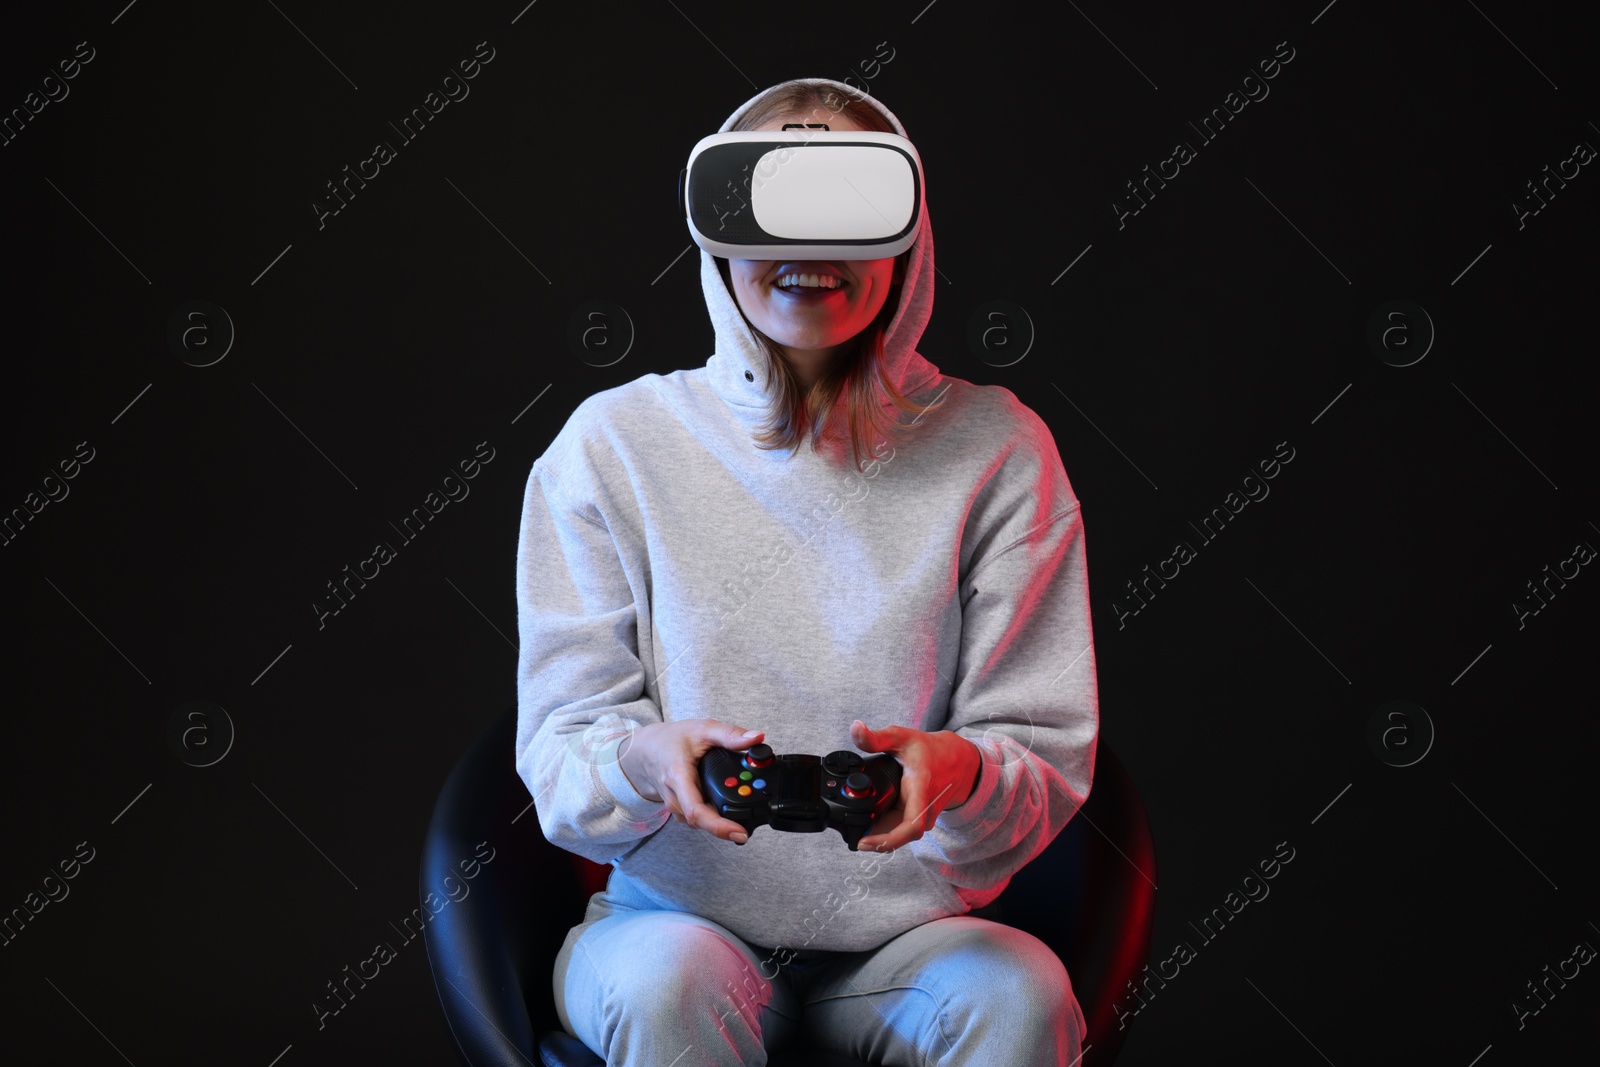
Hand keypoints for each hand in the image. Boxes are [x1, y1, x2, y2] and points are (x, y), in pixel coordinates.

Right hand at [618, 718, 764, 842]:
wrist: (646, 750)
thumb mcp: (703, 729)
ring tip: (740, 811)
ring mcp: (675, 806)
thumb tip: (757, 738)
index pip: (696, 810)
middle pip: (701, 821)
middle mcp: (674, 797)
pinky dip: (713, 816)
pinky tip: (725, 808)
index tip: (739, 833)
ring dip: (720, 820)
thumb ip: (730, 735)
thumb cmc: (672, 739)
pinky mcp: (679, 810)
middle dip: (727, 824)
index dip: (718, 826)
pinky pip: (697, 819)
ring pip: (700, 822)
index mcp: (678, 777)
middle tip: (750, 820)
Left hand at [850, 720, 981, 852]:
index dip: (889, 840)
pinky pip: (903, 830)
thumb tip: (855, 728)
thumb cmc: (931, 750)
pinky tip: (872, 825)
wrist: (959, 762)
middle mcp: (925, 809)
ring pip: (901, 835)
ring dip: (881, 836)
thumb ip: (877, 737)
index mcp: (921, 790)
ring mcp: (925, 817)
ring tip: (859, 831)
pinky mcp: (921, 819)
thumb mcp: (904, 738)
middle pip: (901, 837)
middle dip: (877, 842)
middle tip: (854, 839)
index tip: (866, 842)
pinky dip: (887, 830)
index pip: (912, 826)